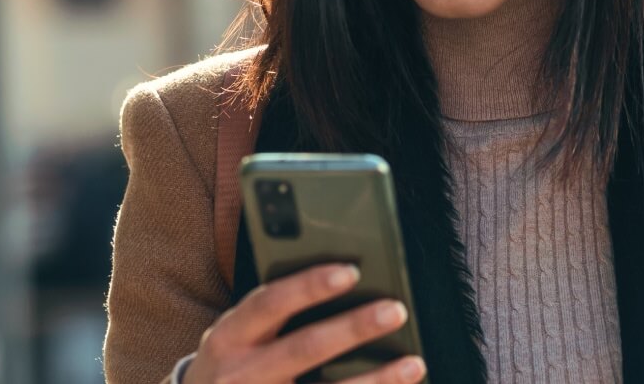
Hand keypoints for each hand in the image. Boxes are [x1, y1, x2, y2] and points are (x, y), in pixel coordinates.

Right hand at [187, 263, 425, 383]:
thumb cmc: (230, 363)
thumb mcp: (235, 335)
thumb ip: (271, 313)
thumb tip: (341, 279)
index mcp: (230, 337)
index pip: (270, 303)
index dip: (309, 286)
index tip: (350, 271)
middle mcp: (243, 374)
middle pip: (305, 348)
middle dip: (353, 329)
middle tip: (395, 311)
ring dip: (376, 381)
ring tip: (413, 365)